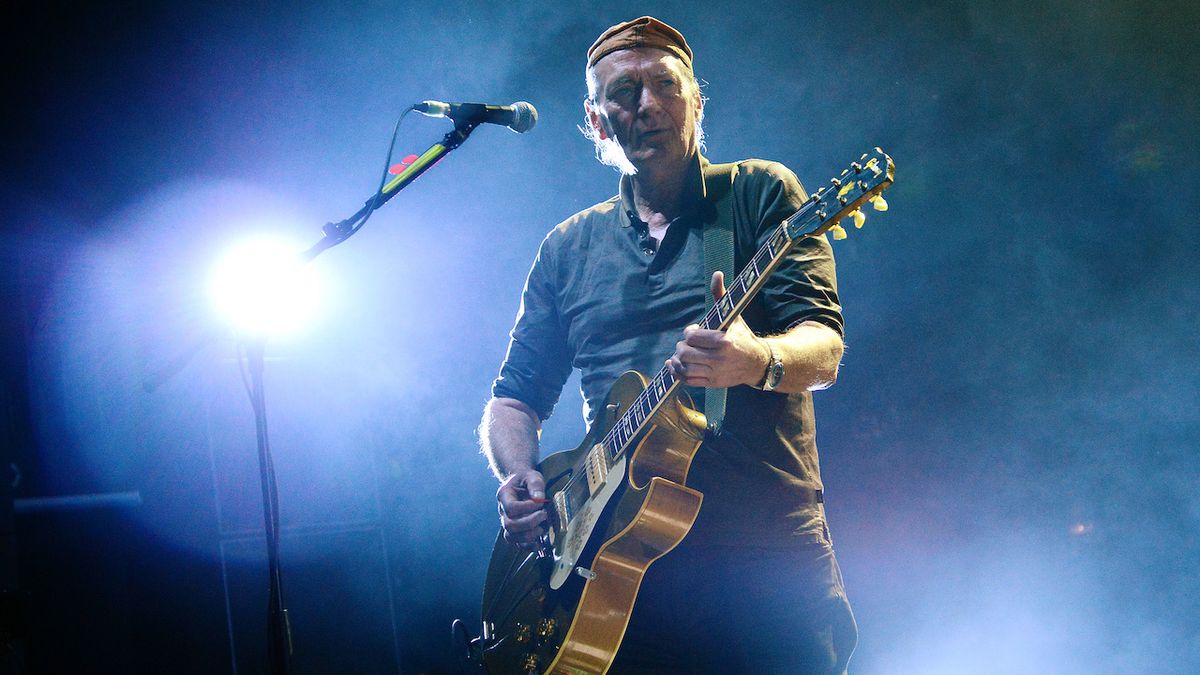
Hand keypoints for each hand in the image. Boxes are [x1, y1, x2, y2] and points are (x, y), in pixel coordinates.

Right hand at [496, 468, 547, 548]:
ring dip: (529, 536)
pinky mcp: (514, 531)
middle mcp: (502, 511)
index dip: (526, 508)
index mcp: (504, 495)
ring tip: (542, 528)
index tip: (540, 504)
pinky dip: (528, 546)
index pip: (510, 507)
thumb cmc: (526, 480)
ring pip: (511, 536)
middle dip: (529, 523)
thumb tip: (539, 498)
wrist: (521, 484)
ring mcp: (507, 522)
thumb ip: (535, 485)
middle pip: (509, 525)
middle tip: (544, 515)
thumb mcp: (532, 476)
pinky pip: (517, 544)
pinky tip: (539, 542)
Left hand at [666, 271, 769, 387]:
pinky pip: (689, 381)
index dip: (689, 332)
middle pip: (685, 353)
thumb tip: (717, 273)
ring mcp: (716, 373)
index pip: (692, 336)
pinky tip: (674, 366)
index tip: (694, 331)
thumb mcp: (733, 316)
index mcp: (723, 340)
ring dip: (677, 361)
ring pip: (685, 368)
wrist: (758, 362)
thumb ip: (722, 296)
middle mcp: (719, 358)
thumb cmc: (742, 336)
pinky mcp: (713, 383)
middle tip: (686, 344)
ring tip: (679, 355)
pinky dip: (678, 374)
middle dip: (681, 346)